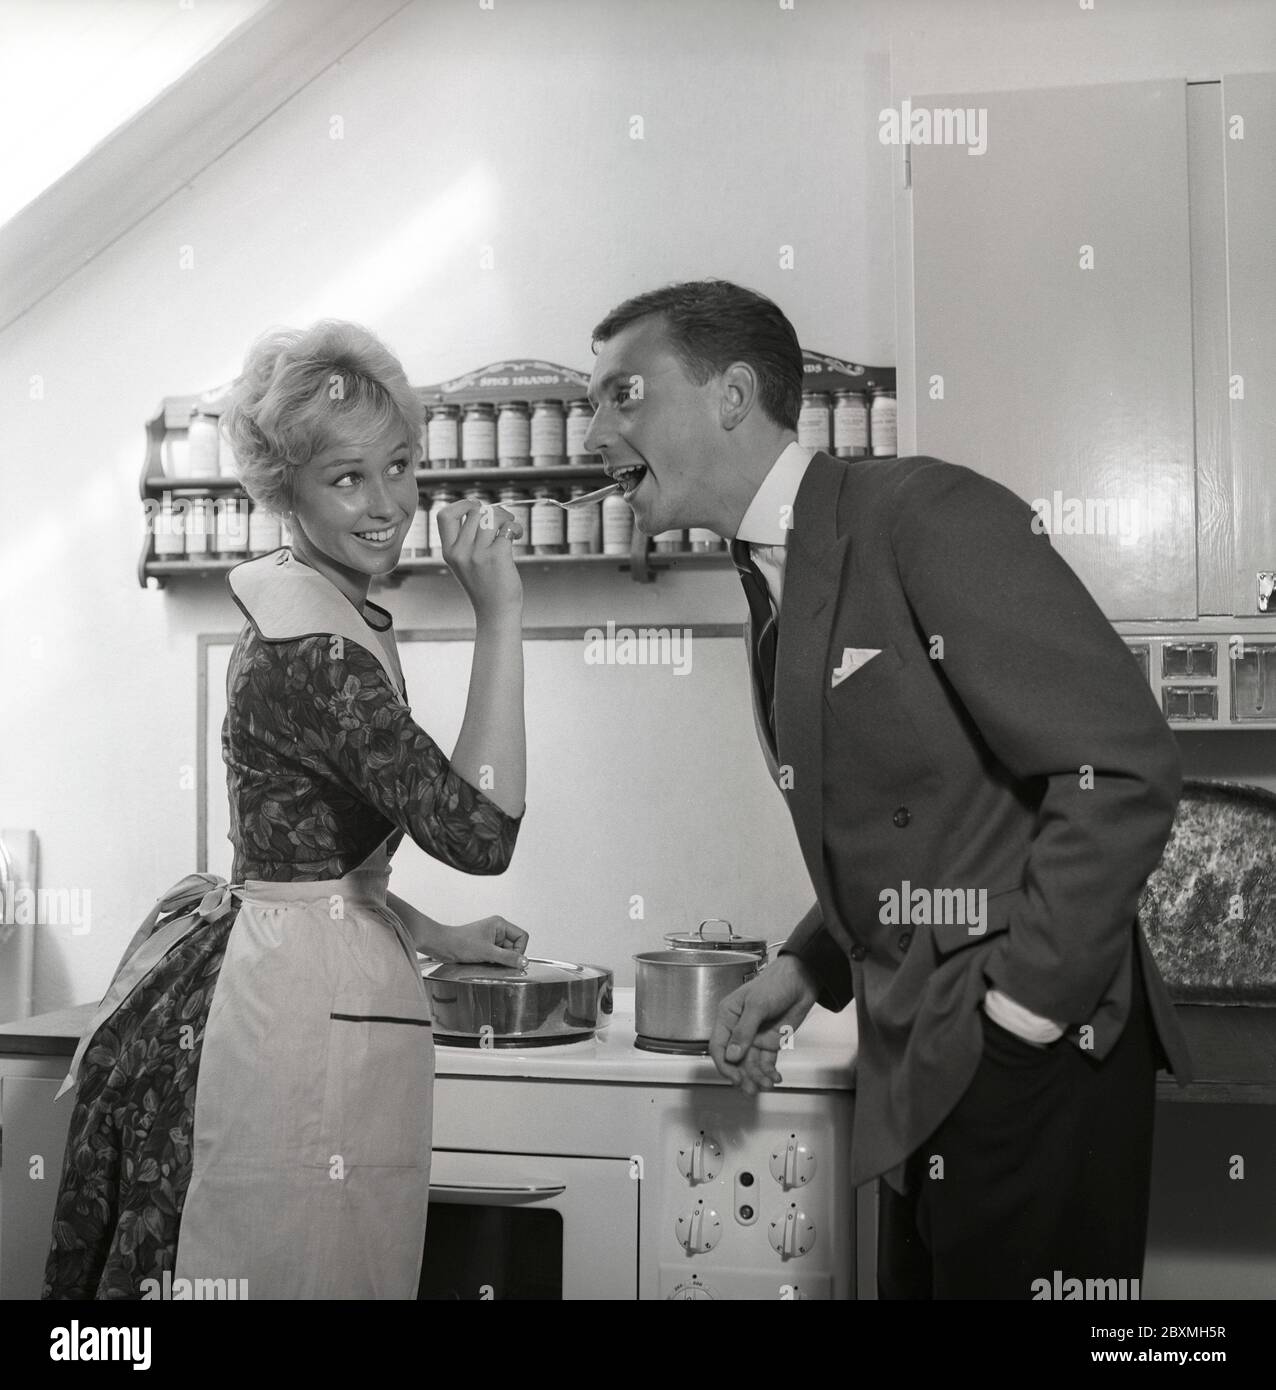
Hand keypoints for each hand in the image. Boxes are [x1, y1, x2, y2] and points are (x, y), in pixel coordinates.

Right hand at [437, 498, 522, 618]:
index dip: (461, 504)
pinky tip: (518, 535)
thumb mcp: (464, 563)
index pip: (444, 515)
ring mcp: (478, 554)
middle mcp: (460, 551)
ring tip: (511, 528)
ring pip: (492, 516)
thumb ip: (466, 540)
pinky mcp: (497, 557)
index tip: (476, 507)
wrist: (495, 612)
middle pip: (476, 511)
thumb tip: (482, 509)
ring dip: (506, 517)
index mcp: (449, 552)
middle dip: (493, 511)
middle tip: (503, 522)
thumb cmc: (484, 586)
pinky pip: (508, 528)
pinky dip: (516, 527)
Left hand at [441, 916, 529, 966]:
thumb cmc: (459, 942)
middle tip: (497, 961)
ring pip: (505, 953)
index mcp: (500, 924)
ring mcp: (491, 939)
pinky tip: (484, 963)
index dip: (520, 950)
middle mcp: (497, 930)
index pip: (522, 936)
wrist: (442, 946)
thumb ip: (507, 957)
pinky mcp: (485, 947)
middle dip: (507, 956)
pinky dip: (493, 962)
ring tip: (487, 961)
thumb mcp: (487, 952)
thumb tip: (524, 961)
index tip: (512, 960)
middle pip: (515, 946)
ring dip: (499, 960)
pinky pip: (497, 957)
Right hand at [709, 956, 819, 1094]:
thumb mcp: (757, 1005)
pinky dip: (769, 1072)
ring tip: (767, 1084)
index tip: (734, 1077)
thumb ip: (744, 1031)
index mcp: (728, 1016)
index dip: (724, 1064)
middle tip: (750, 1088)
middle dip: (742, 1076)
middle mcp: (739, 1029)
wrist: (802, 981)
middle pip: (734, 1060)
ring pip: (750, 1064)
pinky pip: (766, 1063)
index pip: (718, 1046)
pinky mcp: (769, 1043)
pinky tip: (775, 1078)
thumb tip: (731, 1054)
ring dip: (757, 1077)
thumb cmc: (775, 983)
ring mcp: (754, 1038)